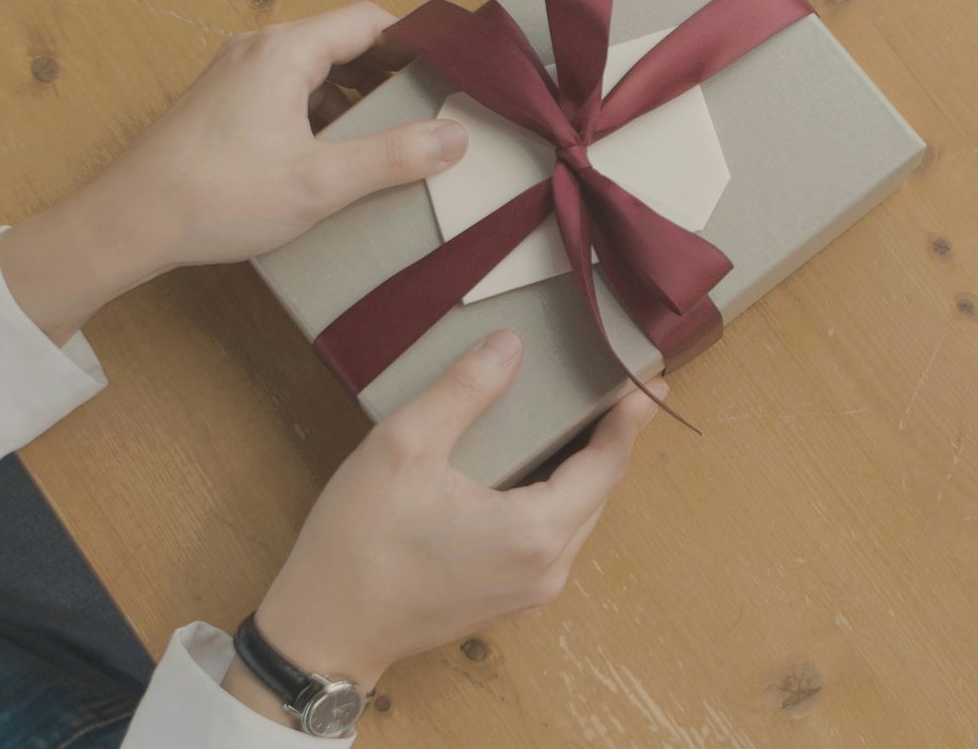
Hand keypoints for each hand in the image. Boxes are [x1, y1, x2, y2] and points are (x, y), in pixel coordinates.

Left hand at [0, 1, 462, 342]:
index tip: (452, 74)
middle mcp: (260, 50)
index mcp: (287, 51)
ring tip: (393, 141)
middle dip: (393, 76)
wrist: (129, 221)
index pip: (370, 20)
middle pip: (345, 44)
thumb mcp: (321, 182)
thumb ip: (394, 157)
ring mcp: (237, 76)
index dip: (417, 42)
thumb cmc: (218, 196)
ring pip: (317, 72)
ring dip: (357, 100)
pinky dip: (323, 116)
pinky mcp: (224, 105)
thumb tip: (456, 136)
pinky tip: (336, 159)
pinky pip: (290, 94)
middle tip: (433, 113)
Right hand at [221, 330, 662, 720]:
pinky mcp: (508, 601)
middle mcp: (548, 568)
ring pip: (577, 517)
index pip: (606, 465)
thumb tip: (510, 345)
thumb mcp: (403, 448)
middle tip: (617, 390)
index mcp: (535, 531)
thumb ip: (464, 392)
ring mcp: (530, 592)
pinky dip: (557, 498)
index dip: (630, 420)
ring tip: (583, 420)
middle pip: (598, 492)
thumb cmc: (359, 541)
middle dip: (610, 440)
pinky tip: (538, 468)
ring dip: (584, 470)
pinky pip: (552, 539)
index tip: (654, 383)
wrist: (324, 633)